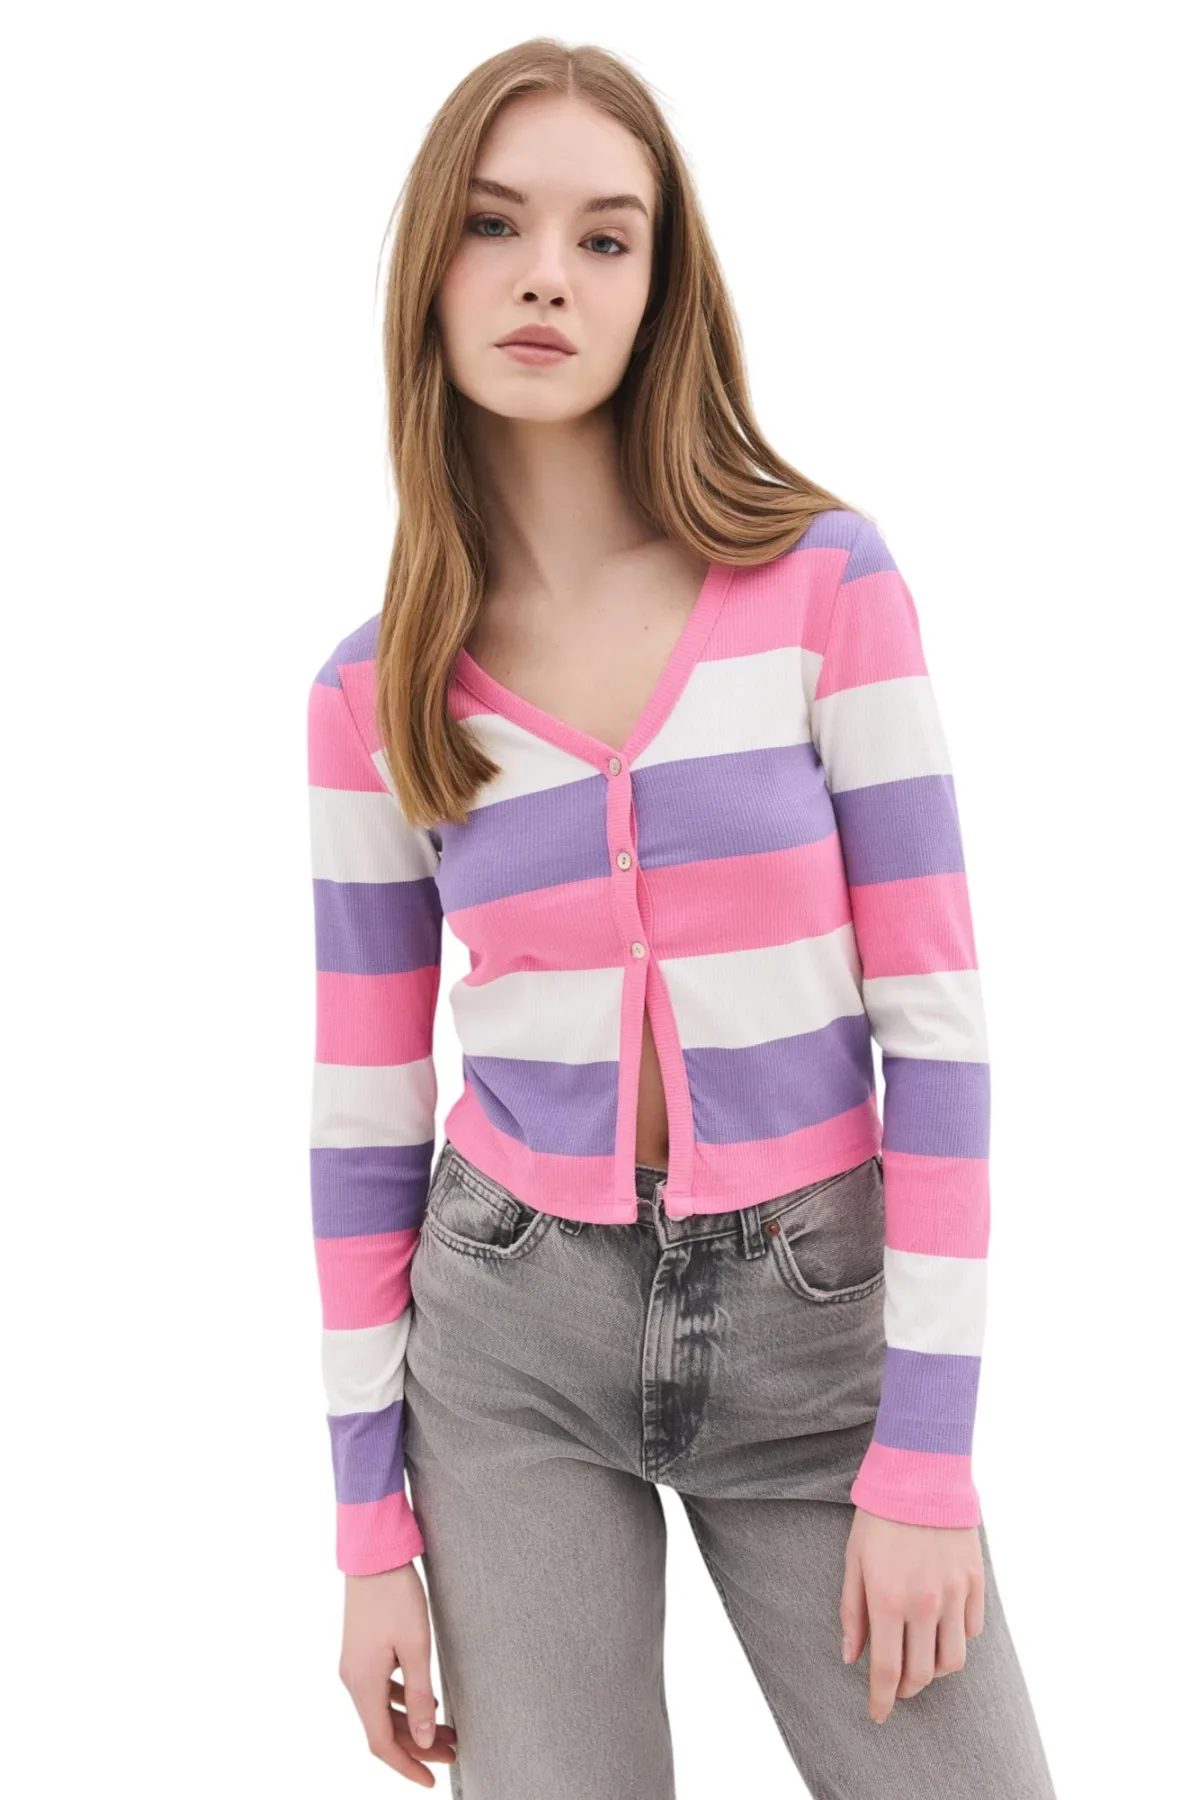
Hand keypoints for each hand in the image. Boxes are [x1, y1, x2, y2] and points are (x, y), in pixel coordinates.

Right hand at [339, 1563, 457, 1784]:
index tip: (431, 1780)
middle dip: (418, 1745)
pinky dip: (402, 1702)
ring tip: (446, 1729)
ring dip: (412, 1724)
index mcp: (363, 1684)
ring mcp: (354, 1665)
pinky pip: (380, 1690)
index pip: (382, 1743)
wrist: (373, 1554)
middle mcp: (353, 1680)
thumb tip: (423, 1738)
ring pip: (382, 1710)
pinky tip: (425, 1699)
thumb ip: (418, 1696)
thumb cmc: (396, 1595)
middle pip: (384, 1728)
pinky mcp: (361, 1652)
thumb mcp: (415, 1647)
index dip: (407, 1766)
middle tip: (452, 1751)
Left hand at [839, 1508, 984, 1722]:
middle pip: (922, 1673)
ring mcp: (954, 1594)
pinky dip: (957, 1639)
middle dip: (907, 1689)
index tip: (877, 1715)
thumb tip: (850, 1658)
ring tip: (921, 1661)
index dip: (882, 1700)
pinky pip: (972, 1630)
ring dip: (935, 1671)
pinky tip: (942, 1628)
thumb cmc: (879, 1517)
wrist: (922, 1473)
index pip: (887, 1670)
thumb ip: (852, 1612)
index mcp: (887, 1599)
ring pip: (953, 1661)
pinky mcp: (975, 1582)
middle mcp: (924, 1604)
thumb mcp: (854, 1561)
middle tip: (896, 1687)